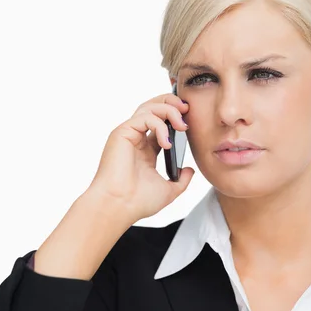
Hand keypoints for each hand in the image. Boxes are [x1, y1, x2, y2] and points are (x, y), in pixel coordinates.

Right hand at [89, 92, 193, 221]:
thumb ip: (181, 180)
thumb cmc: (137, 201)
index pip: (161, 123)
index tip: (190, 124)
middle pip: (154, 107)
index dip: (177, 118)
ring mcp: (128, 134)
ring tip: (182, 126)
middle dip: (172, 103)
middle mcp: (136, 138)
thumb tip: (190, 170)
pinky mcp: (122, 133)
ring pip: (149, 107)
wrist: (119, 206)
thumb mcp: (168, 190)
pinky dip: (159, 125)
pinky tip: (166, 144)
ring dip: (169, 110)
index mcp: (146, 149)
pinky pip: (144, 117)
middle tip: (187, 110)